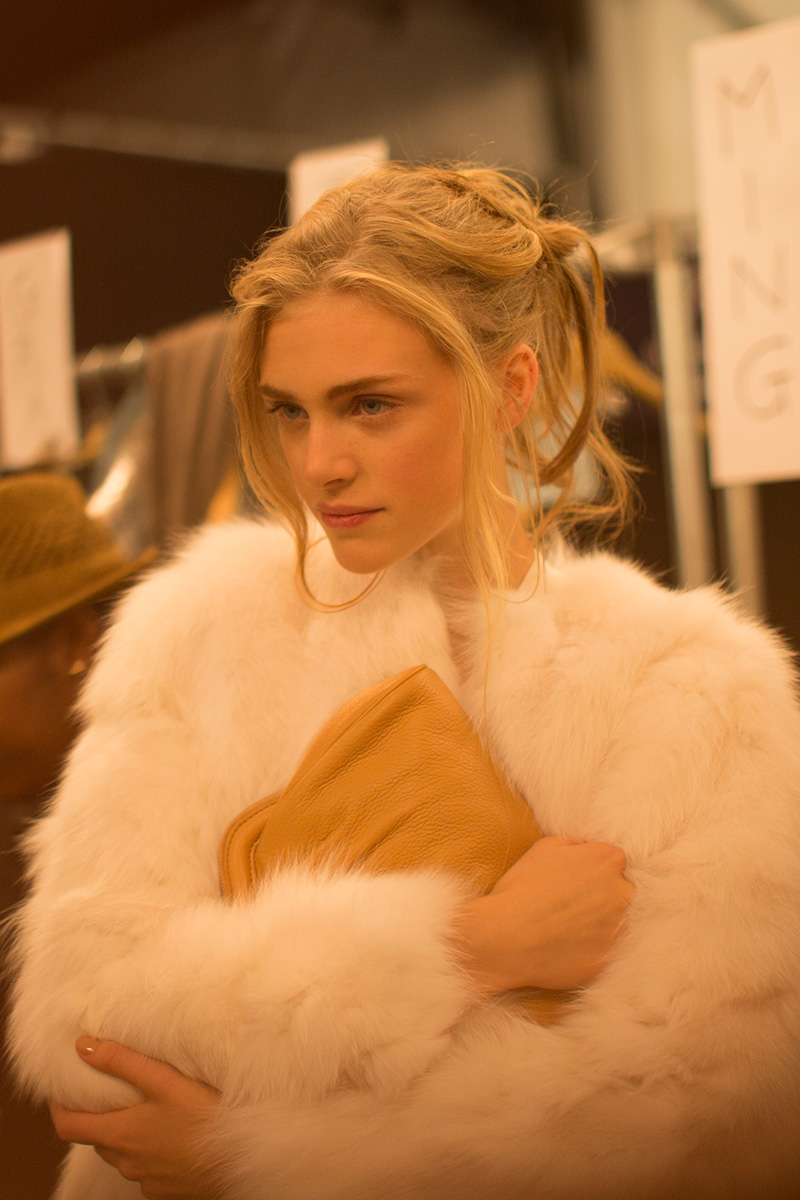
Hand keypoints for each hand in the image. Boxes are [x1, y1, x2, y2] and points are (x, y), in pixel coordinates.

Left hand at [50, 1038, 220, 1199]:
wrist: (239, 1160)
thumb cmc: (204, 1117)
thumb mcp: (164, 1081)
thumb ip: (122, 1062)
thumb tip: (83, 1046)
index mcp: (120, 1134)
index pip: (68, 1127)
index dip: (59, 1107)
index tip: (62, 1091)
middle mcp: (125, 1162)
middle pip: (98, 1138)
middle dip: (100, 1116)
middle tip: (114, 1092)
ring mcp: (145, 1179)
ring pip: (123, 1153)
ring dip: (127, 1133)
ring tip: (150, 1109)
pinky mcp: (164, 1189)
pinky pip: (146, 1168)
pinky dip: (150, 1151)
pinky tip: (174, 1134)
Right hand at [455, 836, 632, 993]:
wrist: (507, 936)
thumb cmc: (522, 888)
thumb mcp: (544, 847)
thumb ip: (576, 843)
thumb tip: (587, 846)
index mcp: (607, 860)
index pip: (615, 862)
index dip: (595, 872)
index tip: (578, 882)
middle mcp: (622, 891)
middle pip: (623, 891)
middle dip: (605, 897)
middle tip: (574, 907)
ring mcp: (620, 927)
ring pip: (620, 923)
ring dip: (603, 924)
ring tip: (571, 930)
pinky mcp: (612, 958)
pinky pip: (610, 951)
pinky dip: (596, 950)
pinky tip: (571, 948)